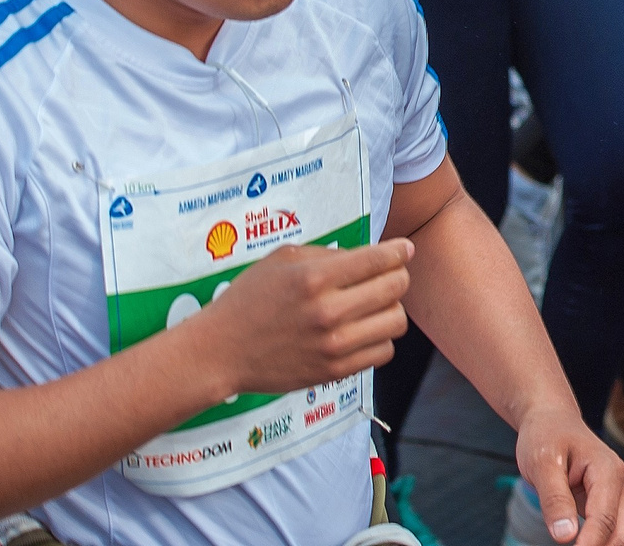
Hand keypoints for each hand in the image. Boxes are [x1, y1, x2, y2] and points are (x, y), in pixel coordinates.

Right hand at [185, 237, 412, 397]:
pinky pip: (383, 352)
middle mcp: (327, 312)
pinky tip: (362, 331)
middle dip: (397, 276)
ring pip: (396, 321)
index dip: (399, 251)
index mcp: (315, 278)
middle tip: (387, 276)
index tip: (403, 250)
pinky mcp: (333, 372)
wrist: (219, 352)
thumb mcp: (282, 260)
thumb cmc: (249, 300)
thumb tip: (371, 255)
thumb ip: (328, 254)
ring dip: (390, 309)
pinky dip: (380, 338)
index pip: (380, 260)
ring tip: (373, 306)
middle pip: (395, 288)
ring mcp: (332, 345)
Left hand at [512, 401, 623, 544]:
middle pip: (620, 534)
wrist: (554, 421)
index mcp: (609, 471)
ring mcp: (623, 494)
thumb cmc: (546, 437)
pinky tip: (584, 545)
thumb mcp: (541, 464)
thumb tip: (565, 536)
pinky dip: (603, 545)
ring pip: (622, 538)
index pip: (603, 520)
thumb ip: (555, 499)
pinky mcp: (616, 504)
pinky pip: (616, 533)